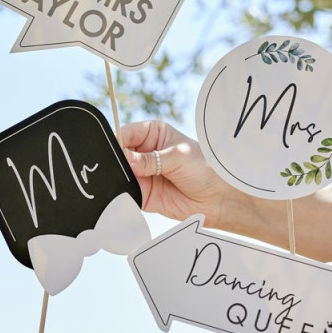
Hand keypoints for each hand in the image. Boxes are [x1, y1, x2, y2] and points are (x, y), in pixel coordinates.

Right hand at [121, 120, 248, 229]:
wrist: (217, 199)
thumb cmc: (204, 170)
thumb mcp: (178, 157)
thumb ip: (150, 159)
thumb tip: (125, 159)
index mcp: (152, 134)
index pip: (126, 133)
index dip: (117, 141)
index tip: (114, 150)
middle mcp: (144, 153)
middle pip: (119, 154)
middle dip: (115, 161)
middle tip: (120, 168)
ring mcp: (141, 174)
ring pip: (120, 174)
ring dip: (119, 178)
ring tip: (127, 181)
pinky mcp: (141, 193)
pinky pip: (125, 193)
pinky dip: (122, 195)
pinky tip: (127, 194)